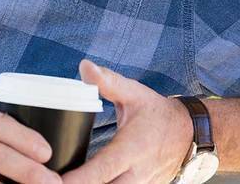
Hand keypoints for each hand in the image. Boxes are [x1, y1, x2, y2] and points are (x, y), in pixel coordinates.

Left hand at [61, 60, 193, 183]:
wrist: (191, 134)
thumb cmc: (158, 114)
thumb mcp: (135, 93)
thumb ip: (108, 81)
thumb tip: (84, 67)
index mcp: (131, 150)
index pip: (101, 171)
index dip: (77, 179)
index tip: (56, 179)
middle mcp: (135, 174)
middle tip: (48, 180)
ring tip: (59, 181)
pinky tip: (78, 182)